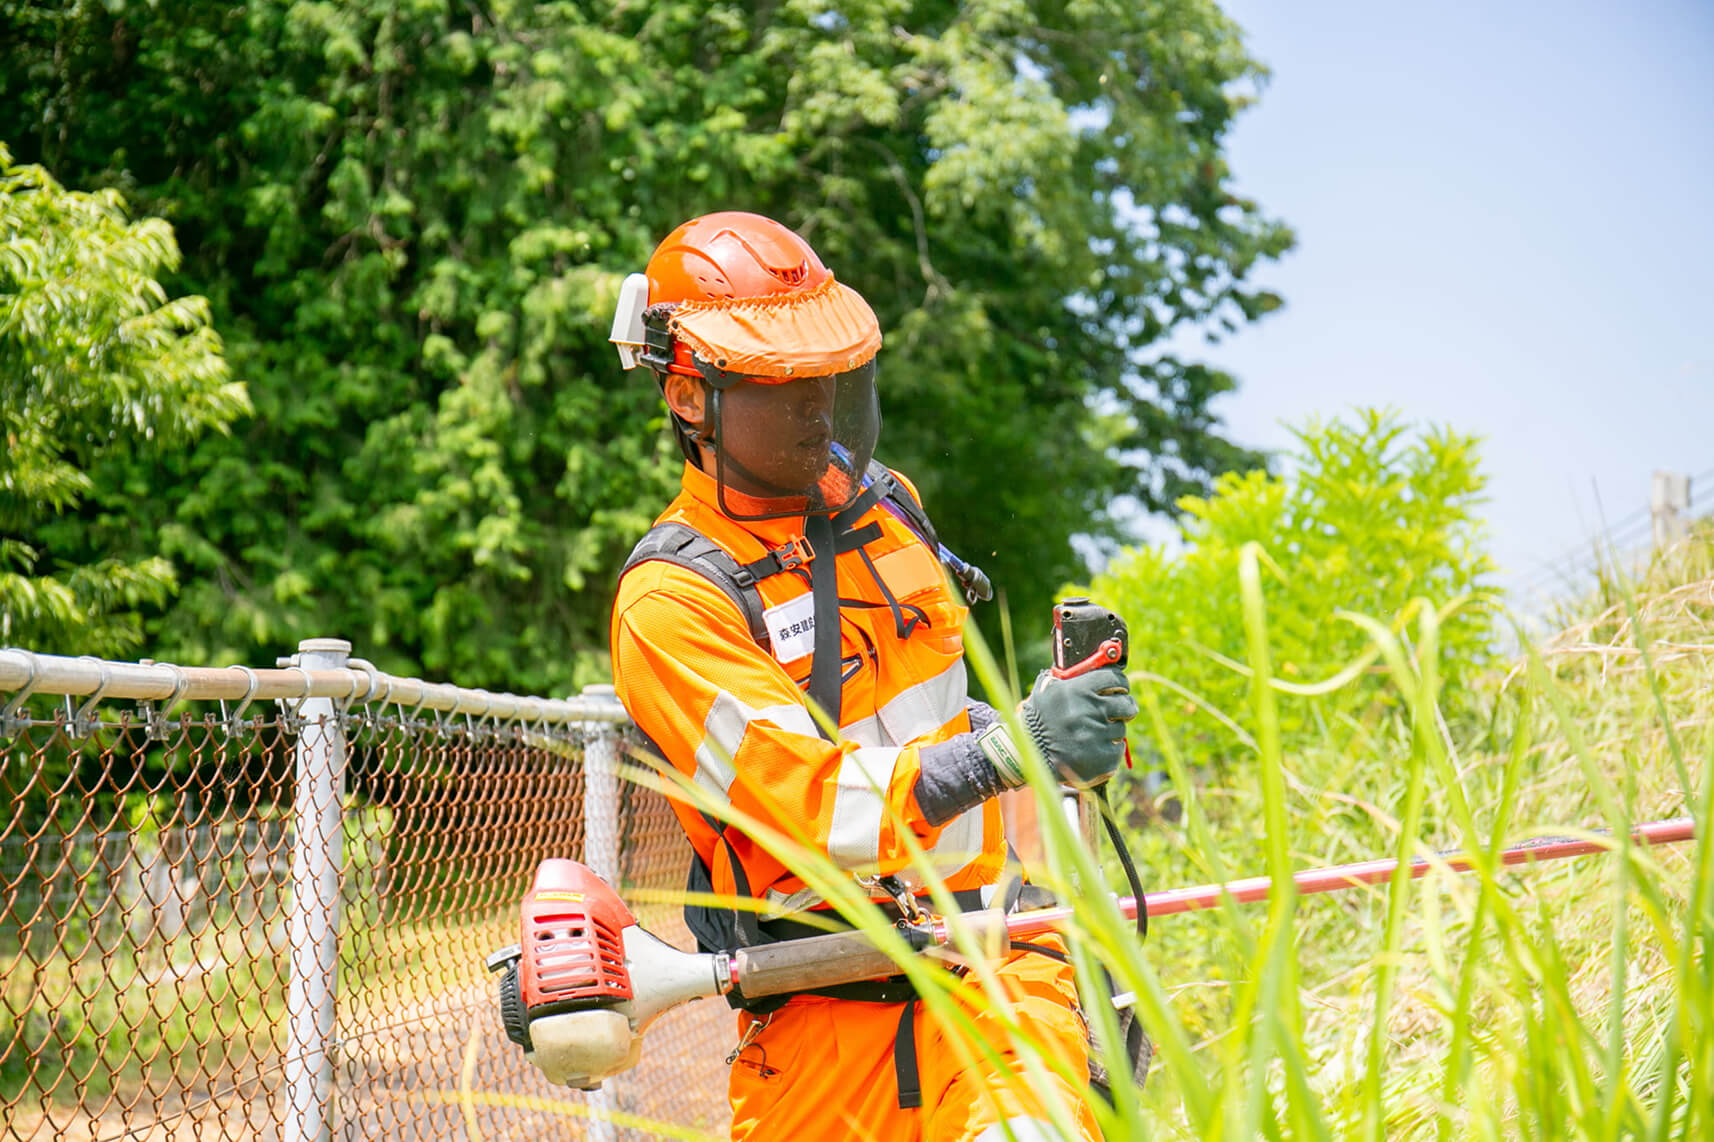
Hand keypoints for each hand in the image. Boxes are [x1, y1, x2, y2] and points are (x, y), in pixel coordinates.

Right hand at [1017, 665, 1137, 789]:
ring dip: (1111, 730)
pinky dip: (1108, 748)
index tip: (1120, 687)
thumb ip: (1070, 677)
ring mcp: (1098, 736)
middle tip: (1116, 711)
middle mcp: (1090, 711)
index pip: (1115, 678)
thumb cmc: (1039, 719)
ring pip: (1120, 729)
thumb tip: (1093, 661)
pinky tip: (1093, 748)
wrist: (1030, 755)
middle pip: (1126, 704)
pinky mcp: (1102, 758)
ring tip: (1092, 733)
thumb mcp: (1048, 690)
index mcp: (1079, 690)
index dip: (1120, 683)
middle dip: (1123, 707)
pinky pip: (1116, 749)